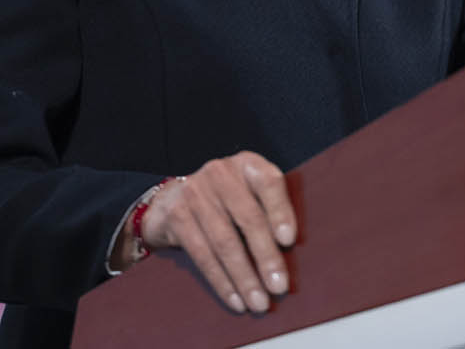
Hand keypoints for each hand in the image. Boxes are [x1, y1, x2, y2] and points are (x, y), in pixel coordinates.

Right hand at [141, 153, 297, 313]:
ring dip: (244, 277)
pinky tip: (235, 299)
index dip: (280, 211)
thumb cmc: (226, 200)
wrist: (172, 199)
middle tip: (279, 286)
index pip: (269, 182)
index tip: (289, 240)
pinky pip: (202, 254)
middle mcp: (221, 172)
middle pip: (248, 218)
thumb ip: (269, 209)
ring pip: (225, 242)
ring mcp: (196, 193)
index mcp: (247, 164)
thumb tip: (293, 251)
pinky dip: (221, 281)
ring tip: (259, 301)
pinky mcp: (177, 216)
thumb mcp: (249, 192)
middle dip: (266, 257)